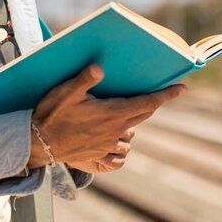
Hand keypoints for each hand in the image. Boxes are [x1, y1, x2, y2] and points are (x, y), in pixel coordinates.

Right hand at [28, 64, 184, 168]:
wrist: (39, 144)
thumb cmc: (52, 114)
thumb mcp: (65, 92)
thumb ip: (84, 79)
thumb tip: (100, 67)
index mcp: (111, 114)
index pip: (147, 104)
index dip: (166, 95)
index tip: (182, 88)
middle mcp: (114, 130)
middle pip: (143, 115)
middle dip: (153, 103)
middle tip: (160, 93)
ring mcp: (107, 144)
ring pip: (132, 130)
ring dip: (136, 119)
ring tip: (131, 109)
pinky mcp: (98, 154)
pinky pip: (120, 147)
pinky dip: (123, 137)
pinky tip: (116, 132)